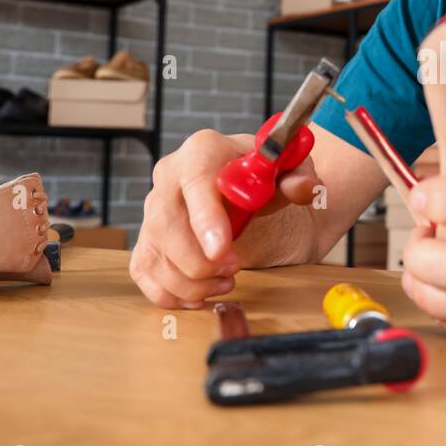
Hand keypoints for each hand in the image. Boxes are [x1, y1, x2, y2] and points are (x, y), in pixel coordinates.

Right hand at [129, 129, 321, 308]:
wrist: (254, 192)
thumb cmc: (268, 177)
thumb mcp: (292, 170)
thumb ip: (299, 178)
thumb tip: (301, 188)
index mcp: (203, 151)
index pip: (194, 181)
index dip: (205, 218)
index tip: (221, 250)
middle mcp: (170, 176)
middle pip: (166, 224)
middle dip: (200, 260)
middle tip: (234, 269)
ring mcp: (154, 209)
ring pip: (154, 253)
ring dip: (190, 281)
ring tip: (227, 281)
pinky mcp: (150, 239)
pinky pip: (144, 272)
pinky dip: (170, 292)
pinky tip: (201, 294)